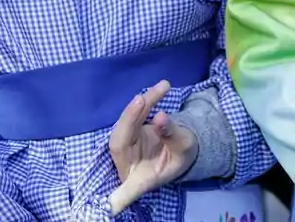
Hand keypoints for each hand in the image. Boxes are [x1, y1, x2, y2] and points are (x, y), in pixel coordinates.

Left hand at [107, 80, 198, 214]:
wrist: (183, 146)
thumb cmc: (182, 155)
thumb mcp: (184, 148)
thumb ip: (171, 135)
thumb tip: (160, 117)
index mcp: (140, 179)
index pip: (125, 190)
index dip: (117, 198)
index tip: (109, 208)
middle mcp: (128, 165)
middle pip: (119, 142)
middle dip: (129, 119)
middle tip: (143, 100)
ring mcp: (127, 146)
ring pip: (125, 124)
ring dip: (141, 104)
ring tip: (161, 88)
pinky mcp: (130, 130)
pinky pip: (134, 114)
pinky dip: (147, 100)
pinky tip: (161, 87)